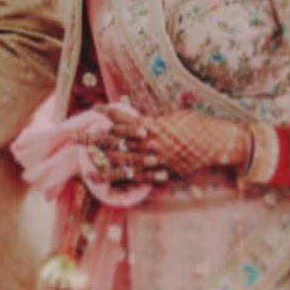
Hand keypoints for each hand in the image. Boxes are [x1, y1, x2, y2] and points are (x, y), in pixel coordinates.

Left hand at [82, 104, 249, 182]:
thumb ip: (158, 115)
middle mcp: (148, 142)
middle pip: (114, 140)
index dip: (108, 112)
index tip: (94, 108)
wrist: (215, 144)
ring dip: (100, 161)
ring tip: (82, 163)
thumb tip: (146, 114)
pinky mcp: (159, 172)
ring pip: (120, 161)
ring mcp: (153, 159)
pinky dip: (119, 179)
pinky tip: (106, 181)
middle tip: (73, 136)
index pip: (124, 117)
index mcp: (151, 124)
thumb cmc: (197, 124)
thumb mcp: (175, 113)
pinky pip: (135, 177)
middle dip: (92, 138)